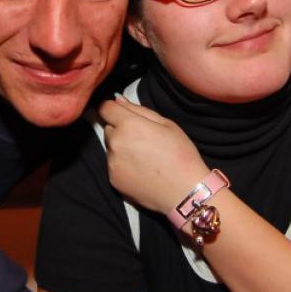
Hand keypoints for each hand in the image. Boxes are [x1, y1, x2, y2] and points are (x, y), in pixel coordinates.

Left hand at [98, 96, 209, 214]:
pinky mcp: (113, 180)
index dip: (113, 108)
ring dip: (121, 147)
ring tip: (144, 157)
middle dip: (120, 129)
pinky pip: (113, 165)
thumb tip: (118, 99)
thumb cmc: (180, 154)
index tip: (122, 113)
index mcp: (128, 125)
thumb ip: (139, 110)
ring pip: (111, 148)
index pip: (105, 108)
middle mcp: (115, 143)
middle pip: (108, 128)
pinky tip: (141, 170)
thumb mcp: (166, 124)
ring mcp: (112, 163)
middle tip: (142, 138)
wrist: (185, 191)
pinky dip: (123, 165)